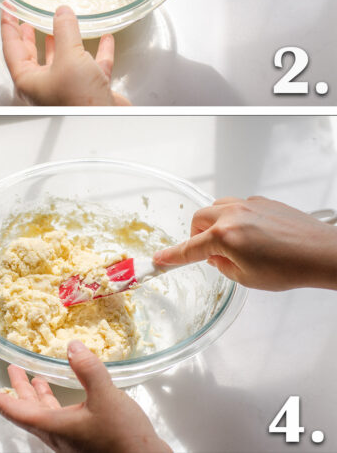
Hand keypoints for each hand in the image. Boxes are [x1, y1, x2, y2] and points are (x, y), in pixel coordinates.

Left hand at [0, 341, 169, 452]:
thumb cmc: (124, 440)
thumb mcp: (106, 397)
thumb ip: (88, 369)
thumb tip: (72, 346)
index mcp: (51, 427)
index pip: (12, 409)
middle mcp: (55, 436)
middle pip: (26, 410)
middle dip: (15, 388)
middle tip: (10, 369)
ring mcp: (69, 441)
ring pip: (44, 415)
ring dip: (36, 394)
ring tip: (33, 376)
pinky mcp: (84, 441)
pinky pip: (60, 419)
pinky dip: (55, 402)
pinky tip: (66, 391)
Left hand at [1, 5, 129, 105]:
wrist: (106, 123)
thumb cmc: (79, 102)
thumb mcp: (69, 58)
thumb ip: (64, 32)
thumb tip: (61, 13)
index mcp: (28, 80)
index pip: (11, 47)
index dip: (9, 25)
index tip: (7, 9)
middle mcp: (44, 85)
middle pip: (32, 55)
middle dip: (29, 36)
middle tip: (27, 20)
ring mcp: (67, 87)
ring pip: (61, 59)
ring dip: (61, 42)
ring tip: (59, 25)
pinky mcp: (89, 89)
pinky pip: (91, 64)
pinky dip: (97, 50)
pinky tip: (104, 38)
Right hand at [153, 197, 336, 290]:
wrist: (322, 253)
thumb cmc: (290, 268)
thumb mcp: (247, 279)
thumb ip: (222, 265)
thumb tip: (215, 256)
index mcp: (225, 237)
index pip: (190, 248)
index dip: (172, 256)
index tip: (159, 260)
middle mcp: (233, 215)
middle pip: (198, 219)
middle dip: (198, 235)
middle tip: (211, 252)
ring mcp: (249, 205)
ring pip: (217, 208)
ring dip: (215, 224)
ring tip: (232, 243)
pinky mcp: (263, 201)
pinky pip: (238, 206)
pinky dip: (236, 218)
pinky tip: (253, 235)